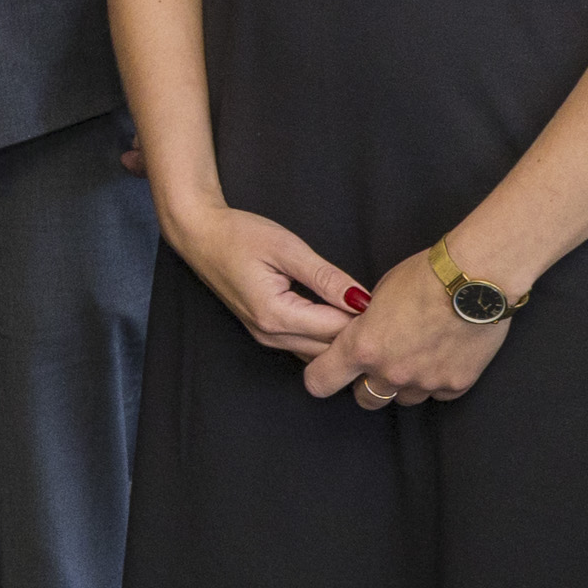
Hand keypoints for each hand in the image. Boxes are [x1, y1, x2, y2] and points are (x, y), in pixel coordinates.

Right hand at [165, 199, 367, 361]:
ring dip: (342, 338)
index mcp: (276, 315)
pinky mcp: (265, 332)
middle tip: (384, 309)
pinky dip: (325, 337)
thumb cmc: (238, 235)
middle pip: (329, 350)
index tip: (388, 302)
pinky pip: (305, 345)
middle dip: (357, 334)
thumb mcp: (288, 248)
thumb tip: (363, 299)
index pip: (336, 330)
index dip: (365, 318)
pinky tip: (340, 317)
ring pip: (318, 352)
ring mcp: (265, 337)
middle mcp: (270, 335)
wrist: (198, 235)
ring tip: (365, 314)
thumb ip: (326, 277)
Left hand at [300, 252, 516, 409]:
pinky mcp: (456, 385)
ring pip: (403, 399)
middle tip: (379, 362)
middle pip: (365, 399)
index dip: (320, 376)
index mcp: (362, 347)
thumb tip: (360, 334)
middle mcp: (390, 371)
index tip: (327, 370)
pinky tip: (443, 357)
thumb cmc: (424, 276)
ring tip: (417, 354)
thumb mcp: (377, 295)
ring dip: (404, 384)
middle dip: (366, 384)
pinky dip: (436, 381)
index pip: (320, 381)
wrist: (476, 279)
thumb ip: (365, 325)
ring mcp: (424, 382)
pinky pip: (437, 394)